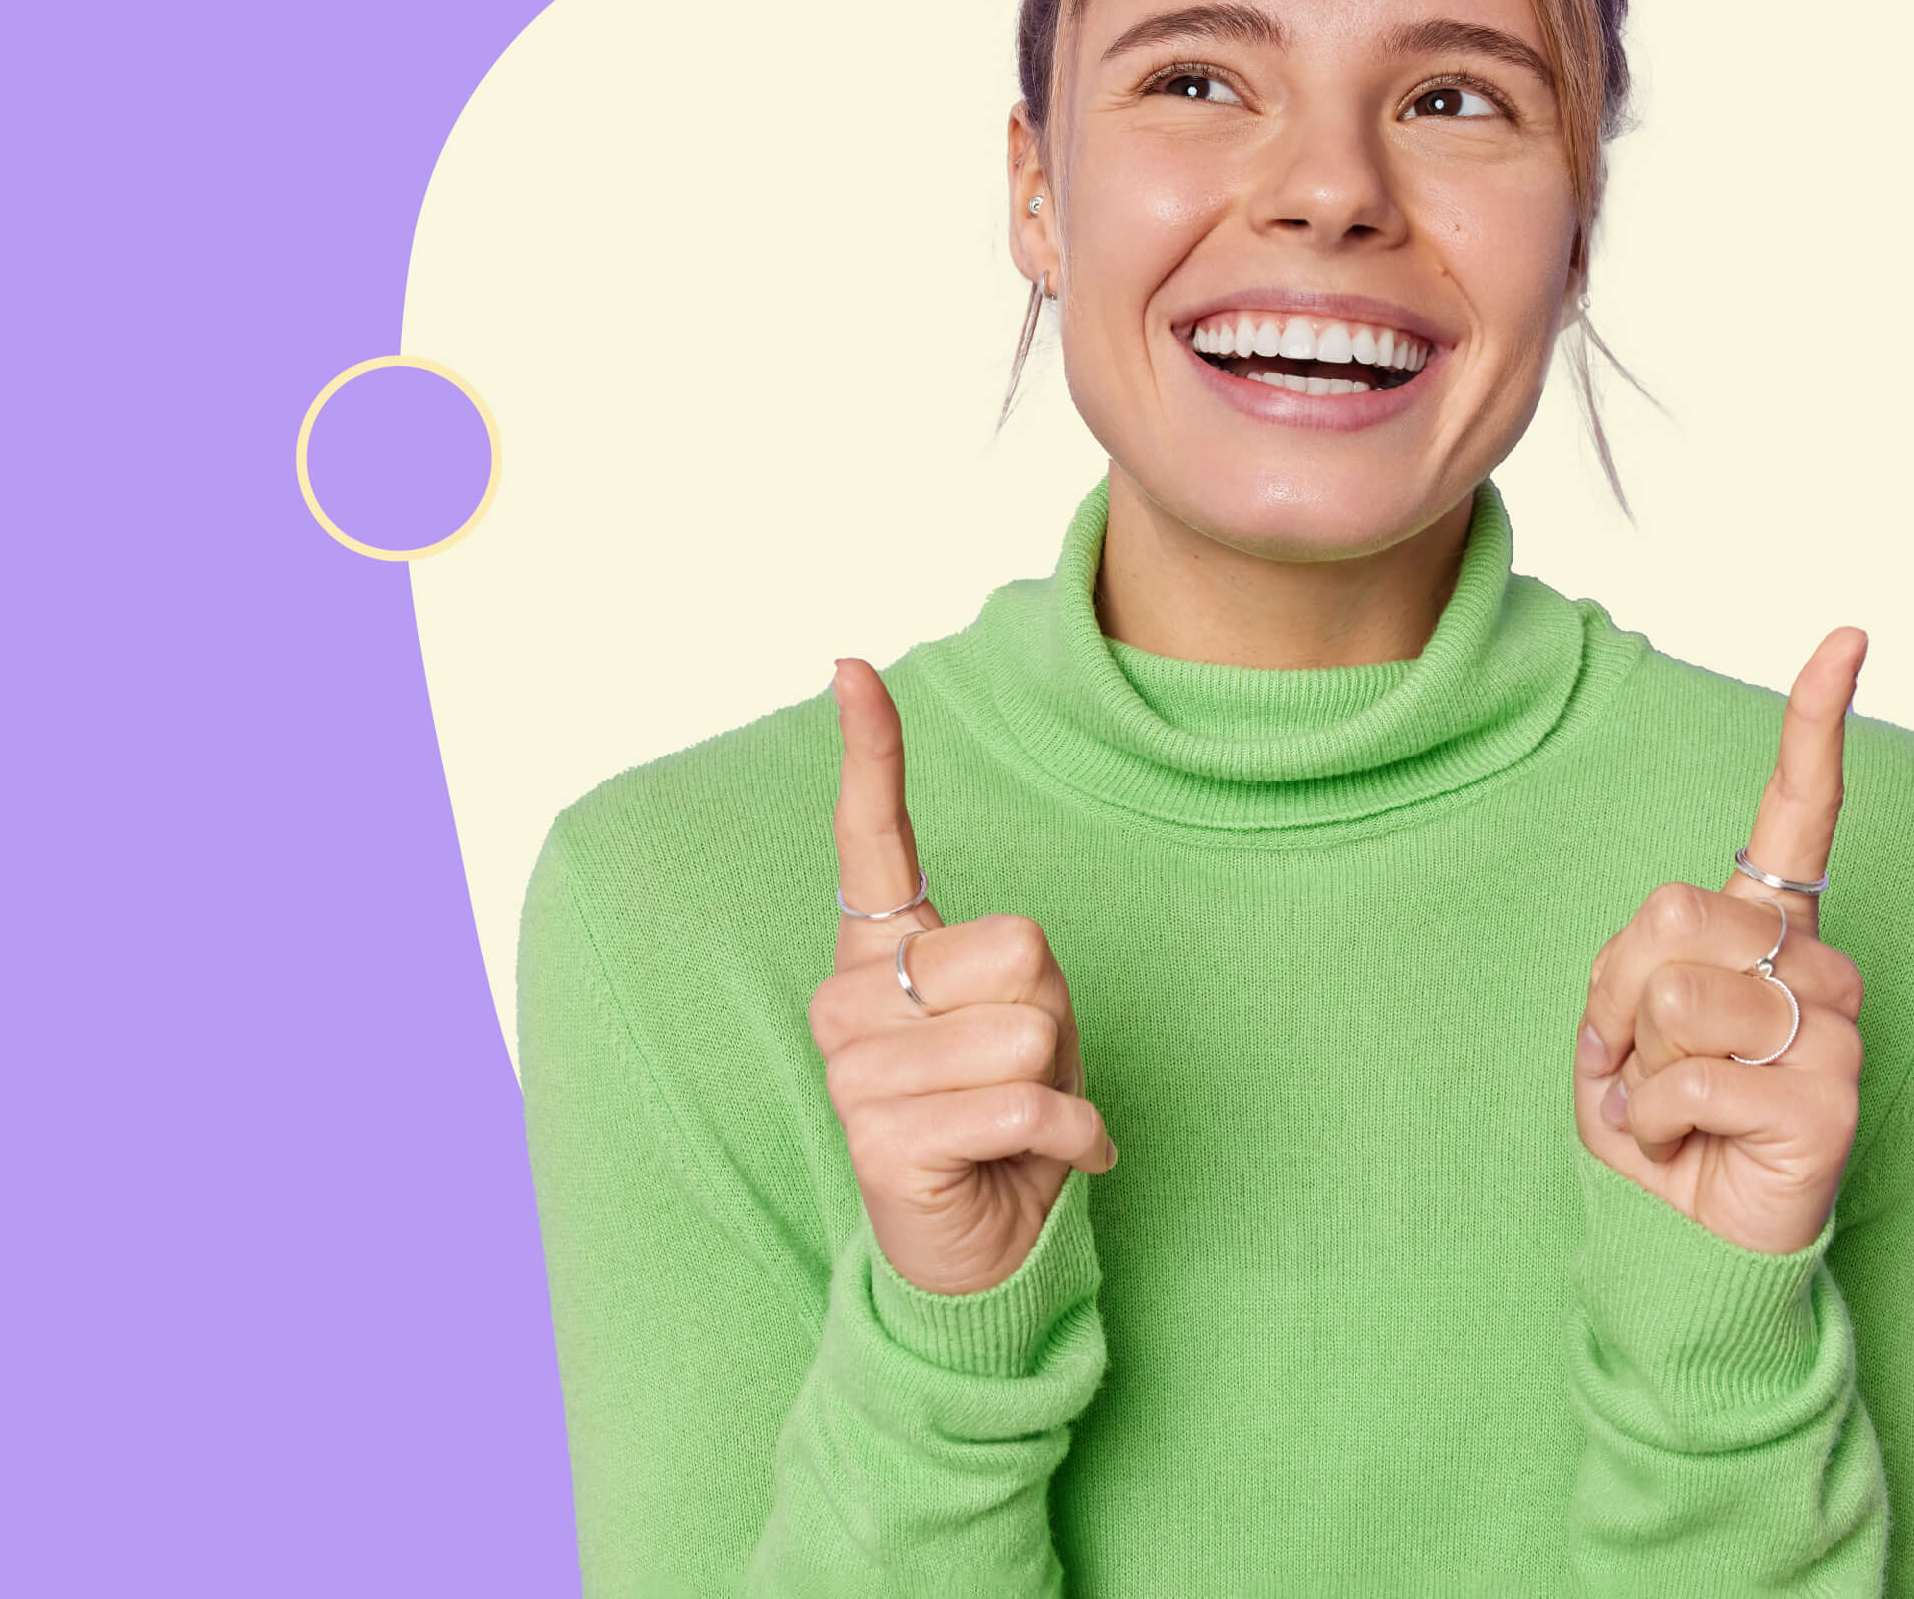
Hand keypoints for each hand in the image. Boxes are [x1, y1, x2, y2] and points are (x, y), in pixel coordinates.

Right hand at [807, 658, 1116, 1297]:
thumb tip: (1021, 966)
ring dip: (1061, 1085)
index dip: (870, 751)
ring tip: (1021, 1119)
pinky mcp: (881, 1138)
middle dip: (1058, 1016)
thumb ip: (1016, 972)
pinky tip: (1037, 1164)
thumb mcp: (1032, 1022)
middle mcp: (849, 998)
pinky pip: (1022, 1103)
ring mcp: (853, 1068)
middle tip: (1025, 1075)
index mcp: (881, 955)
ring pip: (1028, 1030)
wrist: (985, 1247)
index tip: (851, 667)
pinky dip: (1064, 1139)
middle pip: (1022, 949)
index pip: (871, 838)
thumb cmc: (1011, 1116)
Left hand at [1576, 628, 1873, 1254]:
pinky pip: (1695, 1075)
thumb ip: (1636, 964)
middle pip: (1673, 917)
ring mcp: (1835, 1029)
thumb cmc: (1657, 1134)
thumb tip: (1674, 957)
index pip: (1796, 816)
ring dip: (1635, 1070)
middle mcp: (1816, 969)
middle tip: (1638, 1068)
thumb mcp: (1615, 1034)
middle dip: (1617, 1000)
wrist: (1688, 1254)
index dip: (1815, 725)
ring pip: (1679, 997)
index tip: (1849, 638)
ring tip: (1670, 1114)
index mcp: (1767, 936)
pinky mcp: (1830, 1096)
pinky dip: (1655, 1120)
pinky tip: (1684, 1149)